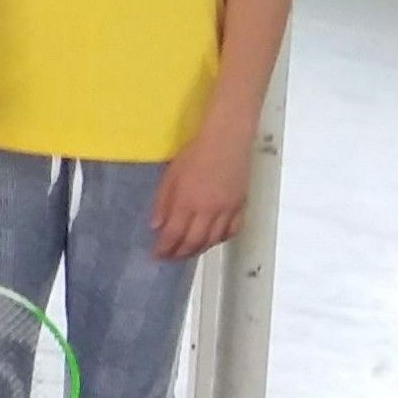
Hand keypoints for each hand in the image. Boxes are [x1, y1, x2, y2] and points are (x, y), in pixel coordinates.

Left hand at [152, 115, 253, 259]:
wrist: (227, 140)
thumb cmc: (194, 154)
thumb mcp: (170, 176)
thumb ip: (163, 203)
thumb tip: (157, 226)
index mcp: (187, 202)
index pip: (173, 234)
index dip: (164, 248)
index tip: (157, 255)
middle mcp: (208, 210)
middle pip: (193, 242)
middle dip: (180, 254)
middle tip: (170, 258)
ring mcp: (227, 209)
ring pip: (213, 240)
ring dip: (199, 249)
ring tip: (188, 251)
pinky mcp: (241, 205)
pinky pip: (232, 230)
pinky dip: (220, 239)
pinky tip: (211, 240)